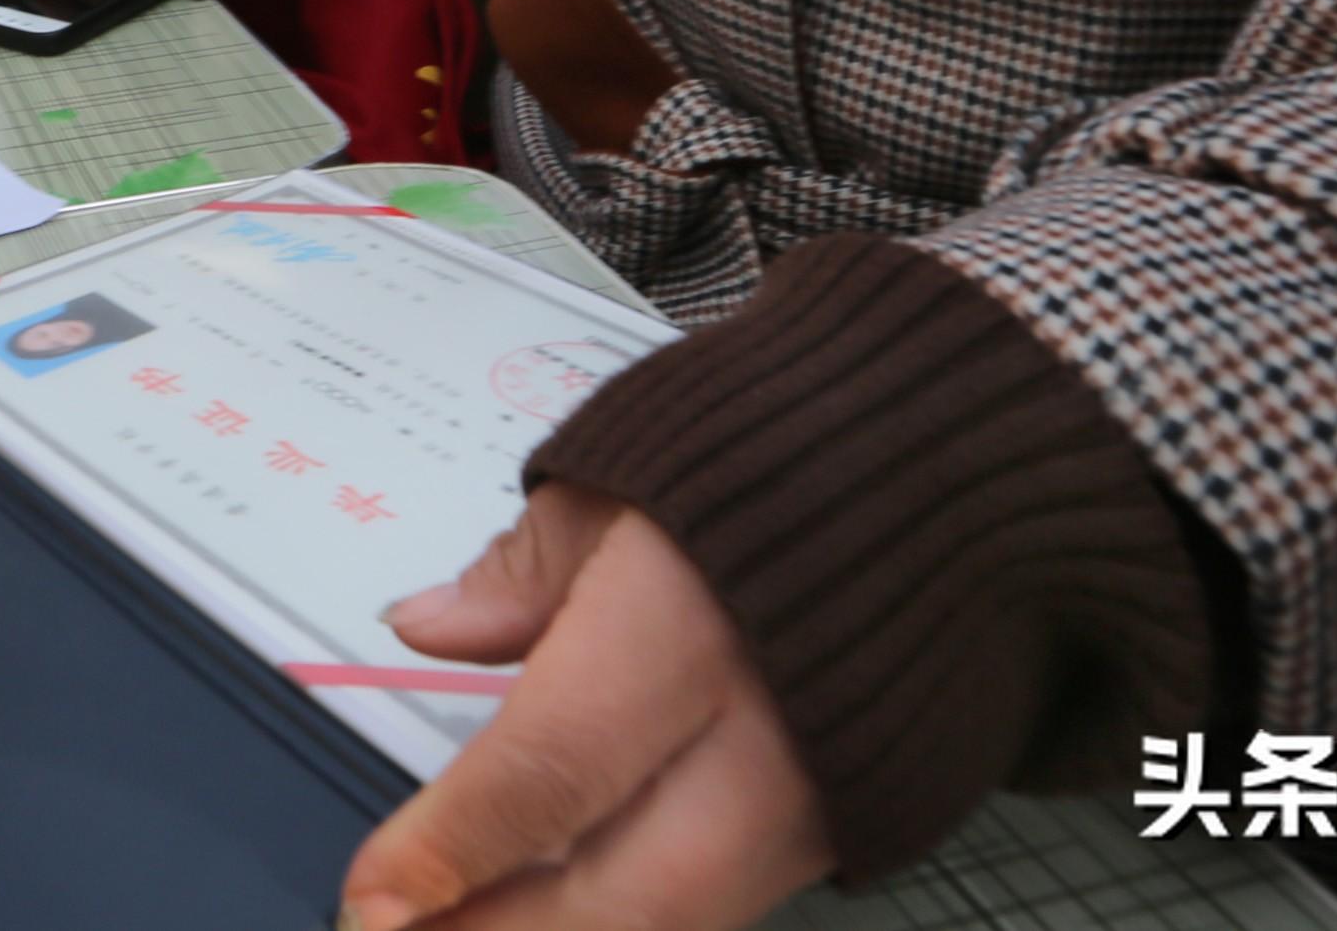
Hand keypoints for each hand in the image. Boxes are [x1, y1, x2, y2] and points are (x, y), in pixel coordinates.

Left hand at [338, 486, 829, 930]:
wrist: (965, 474)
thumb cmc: (783, 452)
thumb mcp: (625, 477)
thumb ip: (522, 574)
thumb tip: (425, 627)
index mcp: (686, 625)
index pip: (547, 772)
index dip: (450, 848)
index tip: (371, 897)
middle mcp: (764, 737)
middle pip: (620, 898)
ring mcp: (824, 800)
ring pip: (679, 924)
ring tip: (465, 927)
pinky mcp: (857, 827)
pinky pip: (732, 901)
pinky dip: (642, 914)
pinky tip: (564, 902)